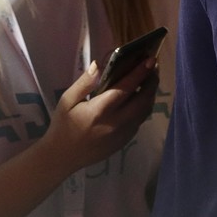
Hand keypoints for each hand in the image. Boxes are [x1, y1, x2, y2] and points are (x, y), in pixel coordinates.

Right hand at [41, 57, 159, 171]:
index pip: (126, 87)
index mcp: (100, 110)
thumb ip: (84, 83)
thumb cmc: (63, 125)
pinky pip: (140, 120)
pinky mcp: (125, 140)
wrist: (63, 157)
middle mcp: (116, 122)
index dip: (140, 72)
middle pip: (143, 99)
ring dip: (150, 93)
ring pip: (145, 110)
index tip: (150, 59)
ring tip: (150, 79)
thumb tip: (99, 64)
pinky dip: (144, 107)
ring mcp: (123, 133)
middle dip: (151, 81)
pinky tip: (141, 98)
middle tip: (153, 66)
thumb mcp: (67, 100)